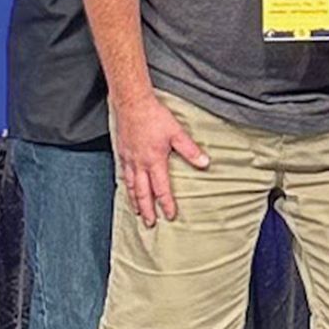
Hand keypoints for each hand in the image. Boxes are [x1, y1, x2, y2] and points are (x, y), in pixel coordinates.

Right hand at [110, 91, 209, 227]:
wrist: (132, 104)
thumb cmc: (155, 117)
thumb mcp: (177, 133)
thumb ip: (191, 150)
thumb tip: (205, 163)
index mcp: (154, 161)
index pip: (161, 189)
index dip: (166, 203)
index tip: (170, 215)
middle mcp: (139, 164)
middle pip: (142, 193)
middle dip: (147, 210)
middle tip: (150, 224)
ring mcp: (129, 160)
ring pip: (131, 186)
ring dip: (135, 201)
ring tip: (137, 212)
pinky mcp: (122, 153)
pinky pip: (124, 175)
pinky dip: (126, 186)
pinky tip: (128, 188)